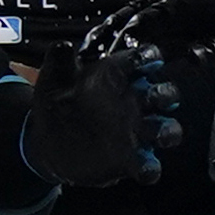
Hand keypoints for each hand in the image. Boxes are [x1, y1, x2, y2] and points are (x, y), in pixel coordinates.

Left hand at [18, 48, 177, 188]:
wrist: (46, 144)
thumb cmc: (55, 106)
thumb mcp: (53, 80)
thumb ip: (59, 62)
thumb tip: (62, 46)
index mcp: (116, 78)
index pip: (142, 61)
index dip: (148, 58)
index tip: (148, 59)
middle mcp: (132, 103)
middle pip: (163, 94)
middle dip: (166, 94)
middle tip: (155, 96)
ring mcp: (134, 132)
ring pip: (165, 128)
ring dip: (168, 130)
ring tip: (160, 133)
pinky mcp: (128, 160)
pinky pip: (148, 164)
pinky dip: (150, 167)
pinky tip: (145, 168)